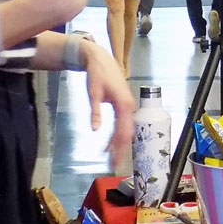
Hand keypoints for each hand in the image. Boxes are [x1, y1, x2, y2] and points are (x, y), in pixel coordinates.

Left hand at [80, 40, 134, 168]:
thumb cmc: (97, 74)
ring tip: (110, 157)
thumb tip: (96, 130)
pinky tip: (108, 143)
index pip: (123, 131)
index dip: (119, 147)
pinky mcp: (123, 106)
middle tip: (114, 164)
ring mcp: (127, 106)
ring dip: (118, 143)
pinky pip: (122, 124)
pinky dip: (116, 134)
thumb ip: (95, 113)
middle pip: (126, 133)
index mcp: (124, 104)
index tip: (115, 160)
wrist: (100, 60)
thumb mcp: (93, 94)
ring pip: (125, 129)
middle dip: (121, 149)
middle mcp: (129, 106)